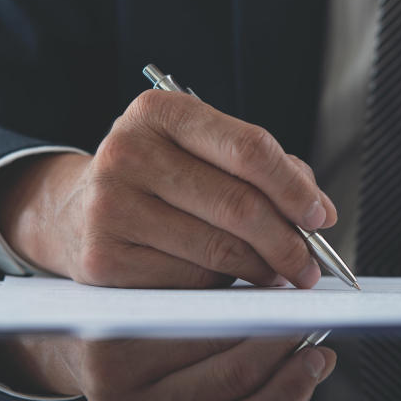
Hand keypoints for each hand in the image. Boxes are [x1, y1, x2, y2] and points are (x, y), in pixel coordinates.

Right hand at [0, 89, 336, 287]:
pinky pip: (189, 283)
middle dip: (288, 242)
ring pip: (218, 251)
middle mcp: (128, 152)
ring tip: (280, 274)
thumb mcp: (206, 153)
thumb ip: (266, 170)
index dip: (294, 188)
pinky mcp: (104, 258)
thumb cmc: (163, 180)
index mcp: (161, 112)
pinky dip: (223, 289)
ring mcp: (111, 206)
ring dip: (262, 270)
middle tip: (311, 265)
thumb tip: (317, 213)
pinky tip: (232, 284)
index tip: (322, 217)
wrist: (78, 213)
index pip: (248, 149)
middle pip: (238, 205)